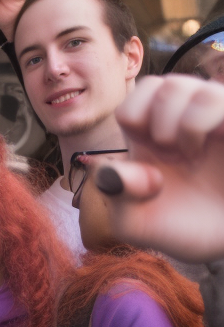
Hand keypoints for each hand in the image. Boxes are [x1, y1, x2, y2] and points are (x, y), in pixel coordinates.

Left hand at [106, 75, 223, 262]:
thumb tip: (113, 172)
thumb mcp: (135, 224)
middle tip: (168, 150)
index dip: (132, 116)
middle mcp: (181, 122)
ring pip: (188, 86)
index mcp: (149, 140)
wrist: (222, 243)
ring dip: (181, 122)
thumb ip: (115, 196)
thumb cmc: (179, 229)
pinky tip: (214, 140)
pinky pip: (218, 97)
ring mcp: (213, 120)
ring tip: (191, 152)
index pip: (132, 101)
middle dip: (154, 117)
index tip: (142, 148)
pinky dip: (204, 119)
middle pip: (159, 83)